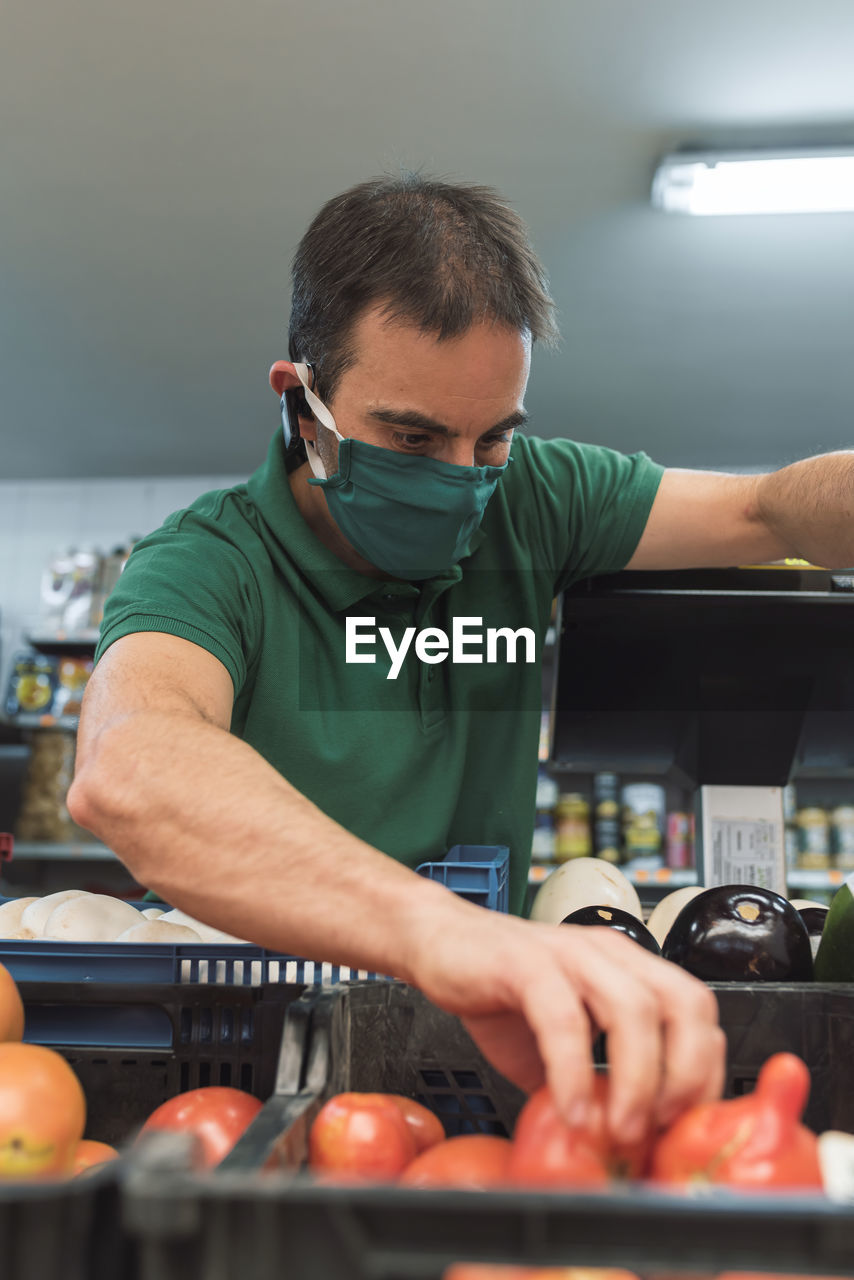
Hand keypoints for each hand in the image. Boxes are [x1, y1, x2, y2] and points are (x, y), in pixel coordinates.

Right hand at [407, 905, 725, 1142]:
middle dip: (685, 1075)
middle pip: (683, 1005)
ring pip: (633, 1010)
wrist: (436, 942)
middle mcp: (610, 954)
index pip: (698, 1012)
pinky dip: (573, 1072)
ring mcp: (569, 953)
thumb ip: (594, 1084)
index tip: (684, 1124)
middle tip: (660, 1128)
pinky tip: (570, 1110)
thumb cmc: (501, 993)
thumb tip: (625, 1148)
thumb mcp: (560, 1046)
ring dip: (637, 1080)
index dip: (703, 1071)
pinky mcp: (524, 963)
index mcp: (629, 967)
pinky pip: (563, 1019)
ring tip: (619, 1130)